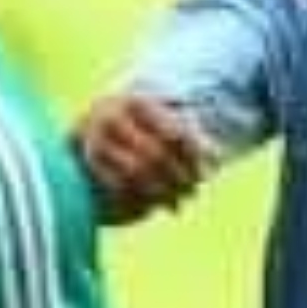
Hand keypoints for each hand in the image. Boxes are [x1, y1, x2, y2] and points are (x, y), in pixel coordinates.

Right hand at [74, 93, 207, 222]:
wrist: (92, 120)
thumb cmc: (140, 123)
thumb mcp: (164, 120)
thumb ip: (191, 136)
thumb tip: (217, 158)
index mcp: (138, 102)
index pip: (175, 133)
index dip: (193, 157)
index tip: (205, 174)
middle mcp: (114, 117)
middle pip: (156, 155)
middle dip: (177, 178)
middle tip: (192, 193)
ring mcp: (97, 139)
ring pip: (136, 172)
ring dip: (160, 192)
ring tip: (176, 204)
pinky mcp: (89, 161)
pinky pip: (118, 185)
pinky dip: (139, 199)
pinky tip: (153, 206)